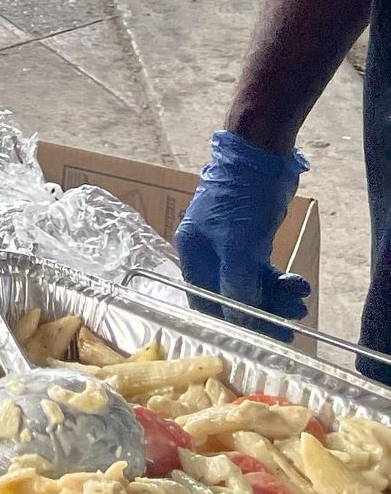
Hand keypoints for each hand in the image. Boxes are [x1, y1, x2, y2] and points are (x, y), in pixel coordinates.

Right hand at [174, 128, 310, 334]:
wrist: (260, 154)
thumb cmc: (241, 199)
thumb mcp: (238, 244)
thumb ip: (237, 284)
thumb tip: (238, 322)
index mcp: (193, 251)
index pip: (203, 298)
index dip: (227, 321)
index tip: (254, 338)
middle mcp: (207, 250)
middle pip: (230, 293)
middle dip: (261, 311)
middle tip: (289, 329)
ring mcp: (229, 243)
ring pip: (250, 281)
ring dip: (276, 296)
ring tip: (301, 301)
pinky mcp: (250, 237)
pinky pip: (262, 268)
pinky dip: (279, 279)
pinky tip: (298, 282)